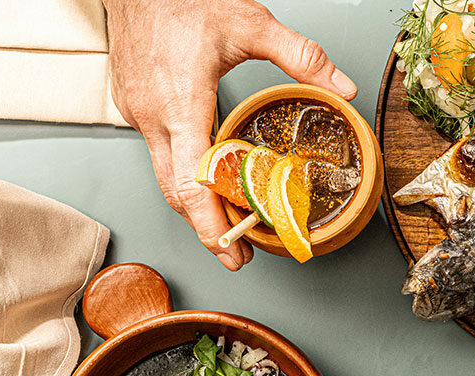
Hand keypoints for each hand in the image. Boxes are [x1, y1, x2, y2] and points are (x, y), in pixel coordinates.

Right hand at [104, 0, 357, 270]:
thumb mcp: (251, 23)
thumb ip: (301, 57)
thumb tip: (342, 88)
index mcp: (181, 104)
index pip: (190, 183)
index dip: (209, 225)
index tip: (231, 251)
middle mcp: (153, 116)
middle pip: (176, 192)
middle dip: (207, 228)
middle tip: (237, 252)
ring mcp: (137, 113)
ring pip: (164, 175)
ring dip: (195, 202)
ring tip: (228, 220)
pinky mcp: (132, 107)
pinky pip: (157, 152)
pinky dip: (182, 171)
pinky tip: (207, 175)